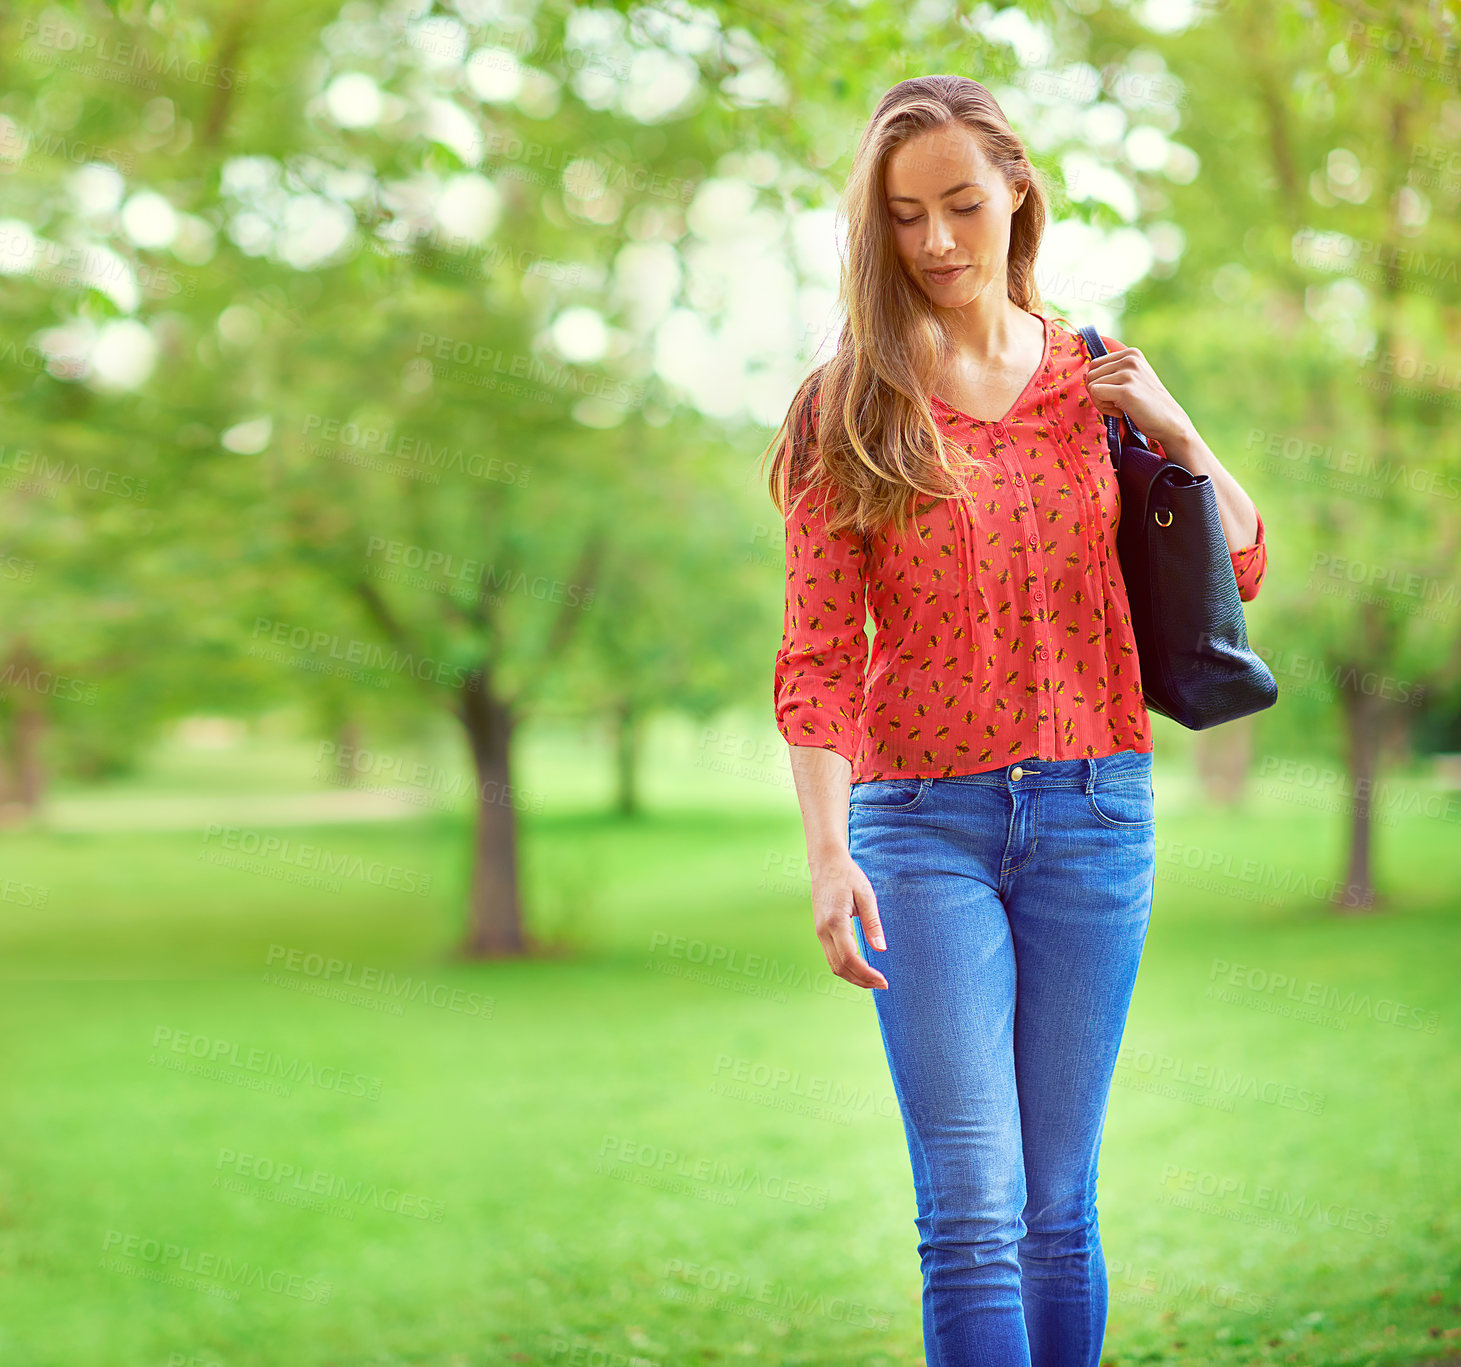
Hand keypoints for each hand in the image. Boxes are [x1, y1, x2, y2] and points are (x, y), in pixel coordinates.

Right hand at [810, 850, 888, 989]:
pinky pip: (831, 957)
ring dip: (853, 977)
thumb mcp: (866, 895)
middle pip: (840, 967)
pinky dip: (846, 968)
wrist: (825, 863)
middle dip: (861, 980)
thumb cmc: (848, 876)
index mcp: (835, 921)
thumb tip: (881, 949)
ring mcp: (819, 932)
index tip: (883, 981)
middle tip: (882, 984)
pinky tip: (861, 968)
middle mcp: (823, 930)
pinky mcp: (820, 931)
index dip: (867, 974)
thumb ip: (872, 923)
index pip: (850, 958)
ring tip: (873, 980)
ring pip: (834, 965)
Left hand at [1084, 343, 1194, 451]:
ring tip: (1119, 408)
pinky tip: (1120, 412)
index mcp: (1131, 353)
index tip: (1114, 394)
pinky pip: (1096, 394)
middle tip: (1114, 404)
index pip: (1094, 364)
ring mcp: (1129, 373)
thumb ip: (1113, 372)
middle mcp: (1130, 359)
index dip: (1098, 383)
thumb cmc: (1146, 404)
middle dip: (1096, 393)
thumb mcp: (1132, 378)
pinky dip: (1103, 408)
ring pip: (1091, 385)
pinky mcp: (1126, 390)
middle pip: (1090, 374)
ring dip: (1100, 402)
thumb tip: (1086, 375)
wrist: (1169, 422)